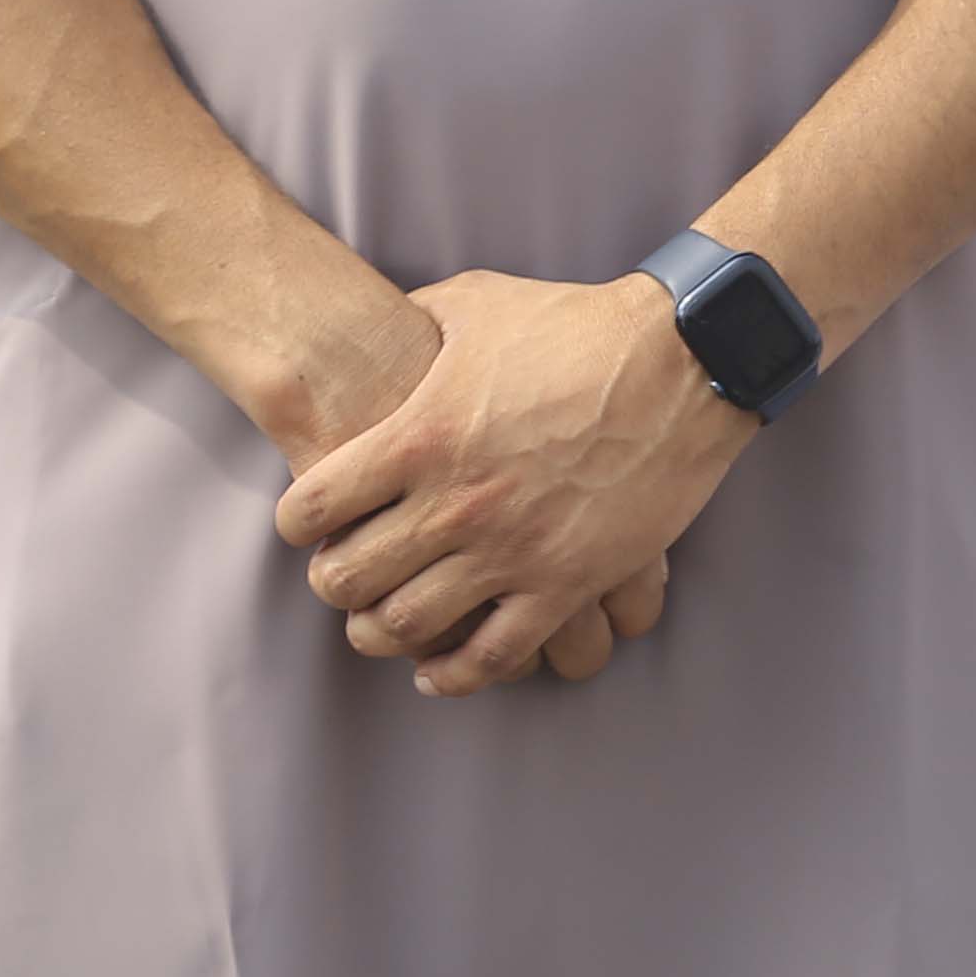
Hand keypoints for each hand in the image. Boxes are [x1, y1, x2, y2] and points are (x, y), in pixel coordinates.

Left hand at [273, 270, 754, 694]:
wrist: (678, 361)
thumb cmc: (574, 324)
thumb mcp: (475, 301)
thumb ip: (414, 319)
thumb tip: (381, 321)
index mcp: (419, 434)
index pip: (317, 504)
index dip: (297, 520)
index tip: (302, 523)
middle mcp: (454, 502)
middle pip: (349, 577)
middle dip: (330, 584)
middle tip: (335, 578)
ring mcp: (510, 550)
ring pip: (410, 626)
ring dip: (379, 634)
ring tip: (374, 625)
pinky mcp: (566, 583)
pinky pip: (494, 655)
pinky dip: (454, 675)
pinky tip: (436, 671)